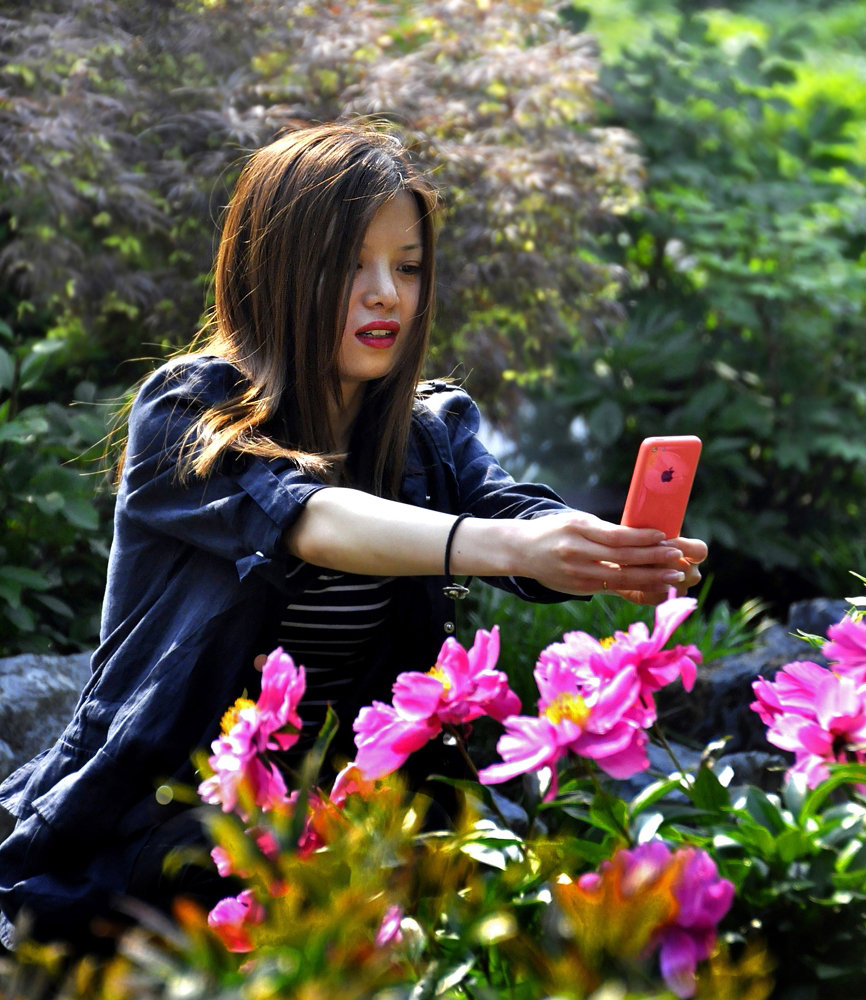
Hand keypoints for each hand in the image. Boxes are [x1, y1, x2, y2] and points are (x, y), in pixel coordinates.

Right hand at [514, 511, 699, 600]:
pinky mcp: (578, 588)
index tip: (664, 537)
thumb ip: (604, 532)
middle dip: (653, 559)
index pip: (615, 536)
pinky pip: (612, 589)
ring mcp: (576, 573)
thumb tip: (644, 539)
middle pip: (621, 558)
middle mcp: (576, 552)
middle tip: (677, 558)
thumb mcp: (577, 522)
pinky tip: (653, 587)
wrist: (521, 550)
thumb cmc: (555, 531)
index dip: (642, 538)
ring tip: (673, 577)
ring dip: (650, 578)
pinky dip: (635, 588)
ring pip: (620, 578)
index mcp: (577, 529)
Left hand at [612, 535, 707, 605]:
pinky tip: (632, 577)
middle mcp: (690, 573)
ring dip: (655, 574)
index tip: (663, 541)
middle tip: (646, 555)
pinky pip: (657, 597)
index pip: (700, 551)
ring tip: (635, 564)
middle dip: (665, 562)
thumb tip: (652, 520)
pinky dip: (644, 587)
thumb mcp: (648, 532)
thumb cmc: (639, 539)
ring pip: (672, 584)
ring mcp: (678, 589)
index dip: (684, 547)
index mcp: (692, 554)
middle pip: (686, 570)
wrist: (620, 559)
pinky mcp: (658, 599)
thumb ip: (655, 529)